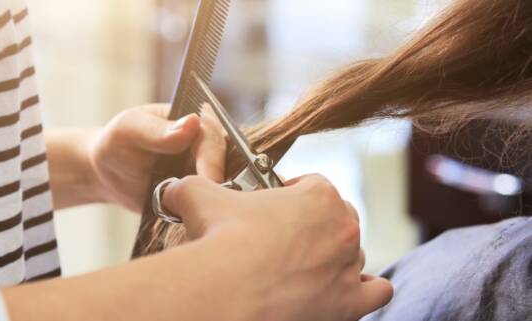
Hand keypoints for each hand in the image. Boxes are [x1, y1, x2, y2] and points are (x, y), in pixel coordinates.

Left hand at [89, 104, 225, 211]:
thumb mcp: (130, 130)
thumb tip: (193, 123)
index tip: (210, 181)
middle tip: (207, 207)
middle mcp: (210, 145)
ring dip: (214, 201)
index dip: (213, 160)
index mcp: (197, 120)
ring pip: (225, 187)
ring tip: (202, 216)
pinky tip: (197, 221)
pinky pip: (214, 205)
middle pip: (228, 165)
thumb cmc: (118, 143)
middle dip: (218, 185)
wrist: (109, 174)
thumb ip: (158, 130)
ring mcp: (209, 171)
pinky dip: (207, 213)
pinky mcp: (205, 194)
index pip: (214, 139)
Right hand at [162, 174, 392, 320]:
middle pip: (339, 219)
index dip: (293, 194)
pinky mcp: (349, 303)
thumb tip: (174, 188)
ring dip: (334, 258)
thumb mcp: (201, 197)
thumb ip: (193, 185)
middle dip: (315, 225)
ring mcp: (349, 266)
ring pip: (353, 255)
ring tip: (303, 267)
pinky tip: (341, 289)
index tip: (274, 206)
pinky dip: (363, 290)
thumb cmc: (221, 239)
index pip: (314, 185)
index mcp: (319, 195)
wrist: (228, 291)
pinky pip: (375, 291)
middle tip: (284, 239)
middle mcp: (343, 228)